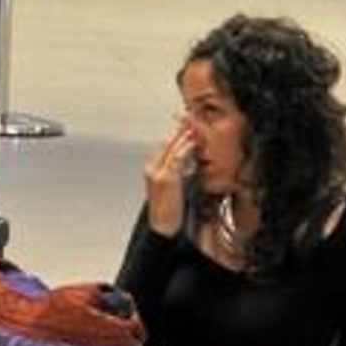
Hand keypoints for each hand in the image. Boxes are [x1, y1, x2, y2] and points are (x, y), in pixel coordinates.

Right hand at [142, 120, 194, 235]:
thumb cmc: (170, 209)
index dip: (176, 133)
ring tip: (193, 126)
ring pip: (171, 148)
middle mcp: (152, 167)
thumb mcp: (173, 186)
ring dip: (183, 136)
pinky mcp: (165, 179)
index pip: (164, 144)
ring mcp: (157, 172)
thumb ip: (179, 170)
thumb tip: (189, 157)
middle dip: (179, 129)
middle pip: (167, 142)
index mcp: (152, 167)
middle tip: (191, 118)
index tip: (187, 124)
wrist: (163, 227)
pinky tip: (192, 142)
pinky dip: (184, 149)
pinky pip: (176, 159)